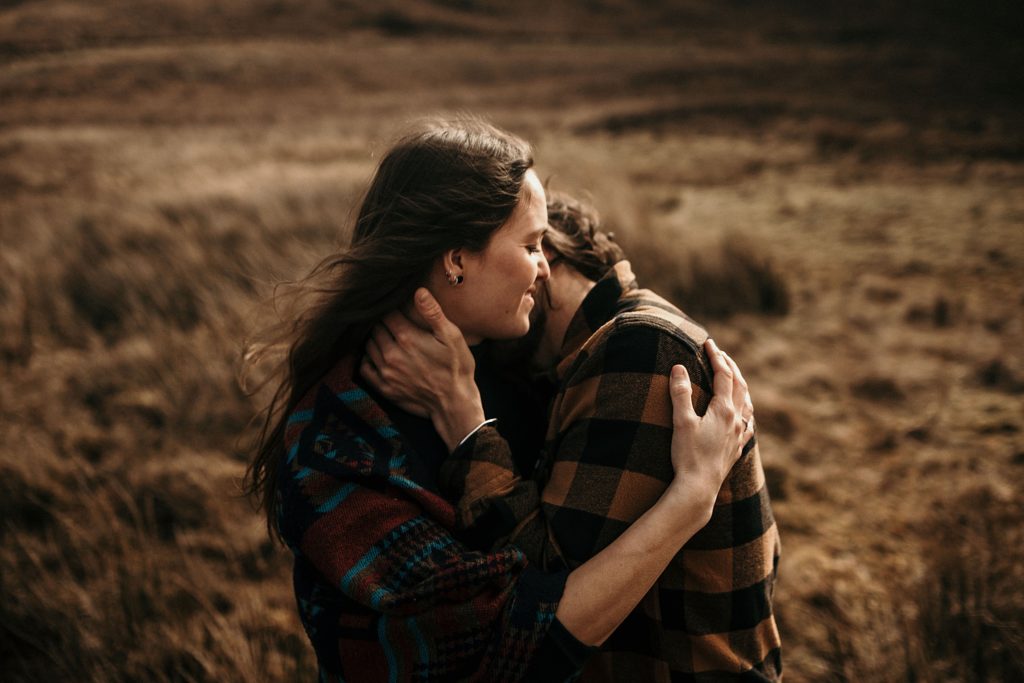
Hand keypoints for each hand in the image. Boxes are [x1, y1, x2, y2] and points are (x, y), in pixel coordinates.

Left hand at [359, 288, 485, 450]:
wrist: (454, 402)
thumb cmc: (456, 367)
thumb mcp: (452, 337)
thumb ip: (433, 313)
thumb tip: (418, 291)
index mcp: (407, 338)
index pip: (387, 314)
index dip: (393, 310)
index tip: (400, 311)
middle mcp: (391, 354)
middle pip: (376, 328)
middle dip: (384, 324)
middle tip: (395, 324)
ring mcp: (386, 373)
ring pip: (369, 345)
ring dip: (376, 339)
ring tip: (389, 338)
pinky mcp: (384, 388)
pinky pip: (365, 367)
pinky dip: (369, 358)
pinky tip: (380, 356)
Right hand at [665, 338, 753, 512]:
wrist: (699, 488)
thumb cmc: (688, 455)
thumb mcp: (681, 422)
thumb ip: (680, 394)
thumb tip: (678, 367)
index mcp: (724, 410)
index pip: (724, 376)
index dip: (717, 357)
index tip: (709, 343)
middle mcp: (736, 420)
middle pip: (739, 386)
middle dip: (730, 367)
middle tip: (720, 354)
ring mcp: (739, 435)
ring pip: (746, 403)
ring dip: (740, 386)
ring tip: (734, 378)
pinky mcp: (736, 448)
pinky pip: (748, 424)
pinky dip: (745, 411)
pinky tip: (744, 415)